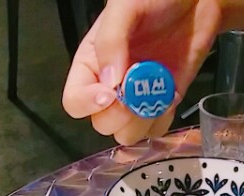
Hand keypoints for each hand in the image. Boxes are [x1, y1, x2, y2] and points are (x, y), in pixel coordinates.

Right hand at [62, 0, 221, 145]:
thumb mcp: (125, 7)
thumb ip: (111, 40)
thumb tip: (111, 82)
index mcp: (92, 63)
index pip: (74, 101)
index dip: (88, 104)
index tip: (110, 93)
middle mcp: (111, 85)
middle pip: (102, 124)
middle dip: (119, 115)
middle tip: (137, 92)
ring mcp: (138, 97)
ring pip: (128, 134)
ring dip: (141, 122)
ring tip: (155, 95)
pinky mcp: (164, 102)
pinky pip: (156, 130)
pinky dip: (162, 120)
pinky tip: (169, 97)